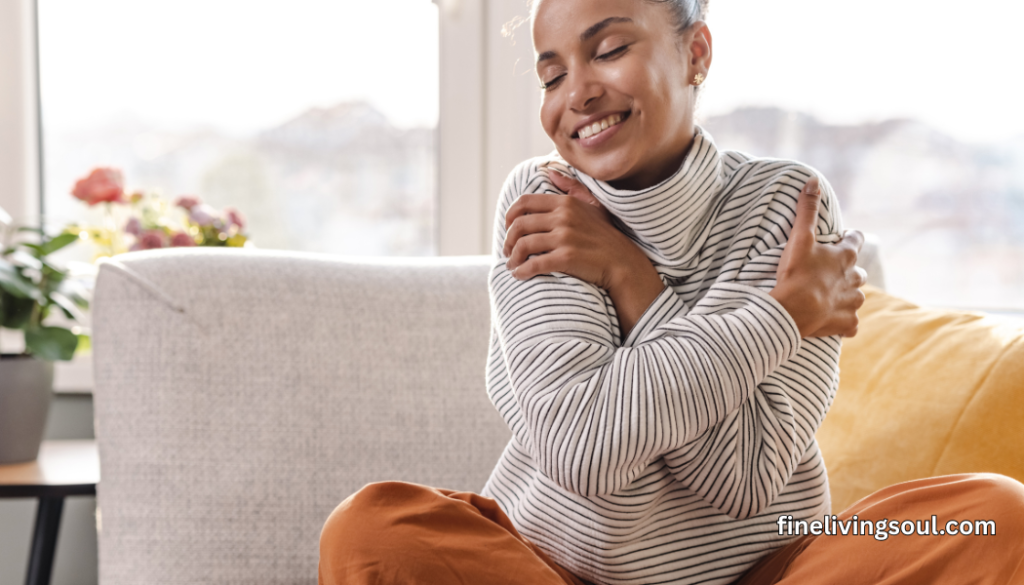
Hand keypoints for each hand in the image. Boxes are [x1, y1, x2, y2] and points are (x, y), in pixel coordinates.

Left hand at [503, 170, 664, 335]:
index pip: (524, 202)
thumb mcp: (592, 205)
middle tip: (508, 251)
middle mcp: (563, 217)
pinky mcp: (566, 257)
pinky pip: (534, 264)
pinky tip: (519, 275)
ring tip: (512, 265)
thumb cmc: (606, 236)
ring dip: (512, 257)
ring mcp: (565, 237)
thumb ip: (571, 188)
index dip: (509, 216)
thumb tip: (551, 170)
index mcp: (565, 203)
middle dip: (508, 240)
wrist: (623, 263)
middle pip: (519, 225)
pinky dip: (521, 271)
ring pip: (523, 245)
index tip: (508, 228)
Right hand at [769, 177, 867, 337]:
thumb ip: (807, 210)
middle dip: (847, 271)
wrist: (793, 311)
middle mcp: (855, 279)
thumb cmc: (796, 273)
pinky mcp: (846, 324)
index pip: (856, 240)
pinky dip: (844, 323)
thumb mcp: (800, 238)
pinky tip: (833, 321)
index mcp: (846, 257)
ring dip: (846, 296)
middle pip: (858, 271)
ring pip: (856, 297)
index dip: (849, 238)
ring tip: (828, 297)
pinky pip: (851, 324)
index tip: (840, 239)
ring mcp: (852, 303)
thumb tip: (813, 180)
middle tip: (827, 272)